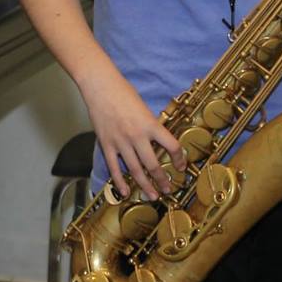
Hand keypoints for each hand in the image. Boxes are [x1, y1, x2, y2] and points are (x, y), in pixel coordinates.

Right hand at [80, 71, 181, 200]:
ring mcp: (121, 141)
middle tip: (168, 189)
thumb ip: (150, 126)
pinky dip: (120, 181)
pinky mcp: (106, 144)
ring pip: (135, 170)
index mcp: (150, 124)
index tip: (181, 166)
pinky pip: (114, 167)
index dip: (179, 159)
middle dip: (162, 180)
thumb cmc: (122, 92)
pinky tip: (126, 191)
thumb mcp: (144, 108)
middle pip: (153, 165)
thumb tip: (157, 142)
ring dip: (145, 185)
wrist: (100, 86)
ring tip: (153, 196)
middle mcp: (137, 136)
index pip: (172, 146)